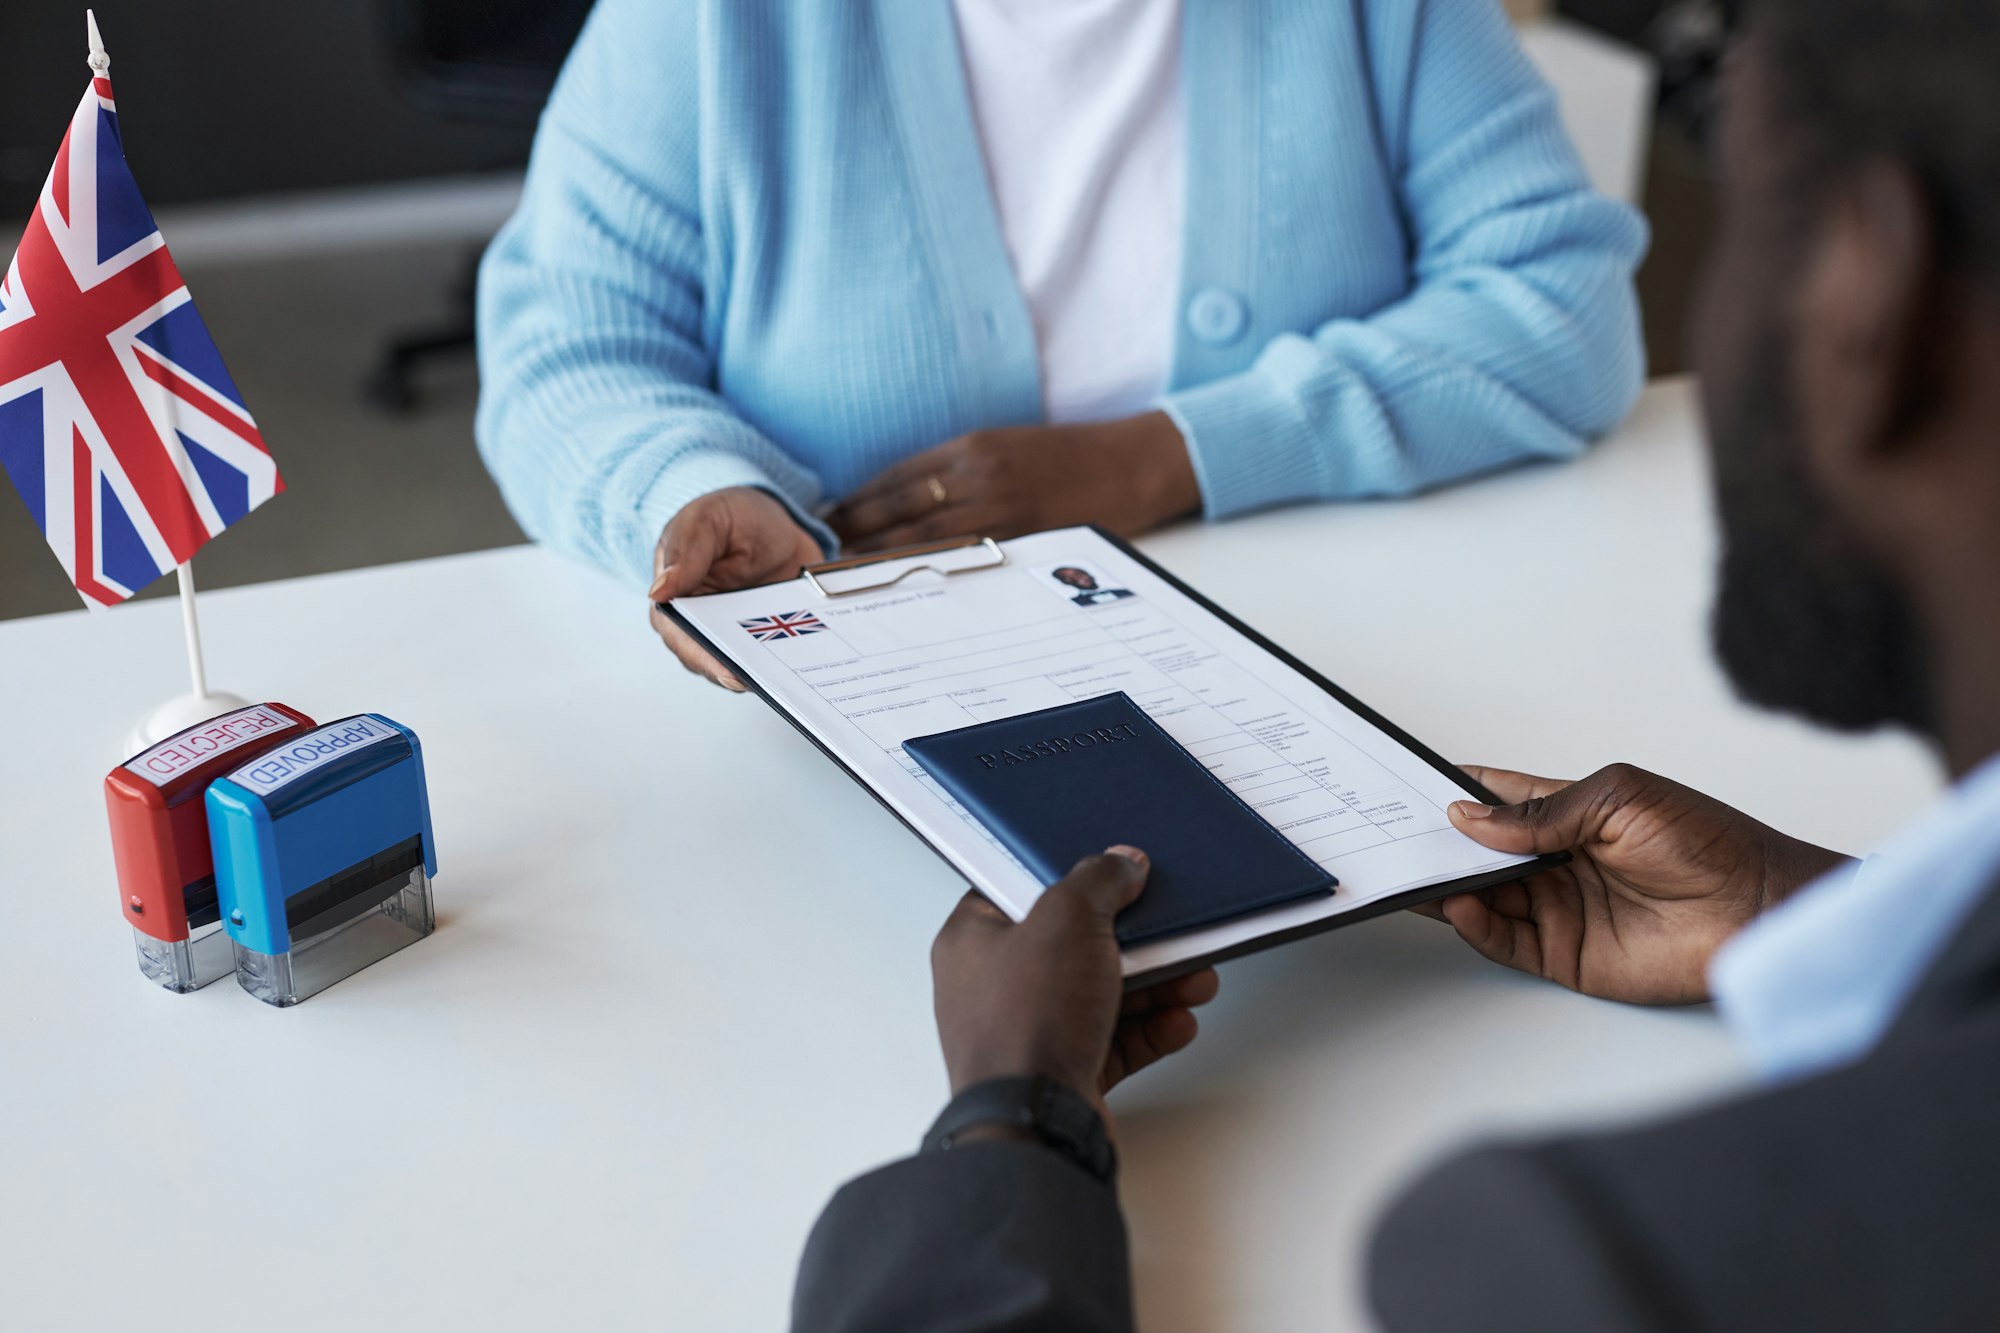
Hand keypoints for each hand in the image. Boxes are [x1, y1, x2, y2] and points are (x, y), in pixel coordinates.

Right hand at [647, 487, 822, 689]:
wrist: (771, 520)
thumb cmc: (727, 517)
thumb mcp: (706, 522)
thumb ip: (686, 554)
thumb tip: (657, 594)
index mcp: (675, 603)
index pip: (684, 641)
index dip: (706, 659)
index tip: (732, 672)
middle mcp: (702, 629)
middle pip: (718, 663)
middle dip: (744, 671)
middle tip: (771, 678)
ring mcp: (739, 639)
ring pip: (752, 668)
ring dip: (772, 671)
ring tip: (795, 675)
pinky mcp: (770, 639)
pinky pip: (782, 657)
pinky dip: (796, 660)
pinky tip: (815, 658)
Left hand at [827, 412, 1199, 552]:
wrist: (1131, 465)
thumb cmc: (1065, 457)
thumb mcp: (1004, 446)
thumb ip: (956, 469)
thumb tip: (899, 503)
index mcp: (972, 447)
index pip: (895, 479)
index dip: (856, 504)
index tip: (826, 522)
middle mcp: (980, 477)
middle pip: (900, 512)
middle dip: (856, 536)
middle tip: (817, 560)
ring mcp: (1002, 511)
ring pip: (925, 542)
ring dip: (881, 562)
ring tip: (845, 583)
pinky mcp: (1024, 540)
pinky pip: (964, 562)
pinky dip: (930, 574)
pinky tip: (907, 589)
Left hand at [931, 846, 1220, 1127]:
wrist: (1037, 1124)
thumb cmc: (1025, 1026)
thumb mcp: (1068, 919)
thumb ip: (1099, 881)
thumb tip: (1120, 864)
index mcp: (974, 940)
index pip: (1022, 891)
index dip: (1071, 877)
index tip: (1113, 870)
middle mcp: (997, 987)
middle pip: (1074, 944)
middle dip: (1134, 939)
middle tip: (1170, 929)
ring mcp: (1030, 1032)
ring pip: (1102, 994)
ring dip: (1155, 985)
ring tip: (1195, 977)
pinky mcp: (1064, 1070)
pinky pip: (1115, 1040)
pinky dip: (1150, 1030)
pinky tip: (1179, 1020)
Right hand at [1429, 764, 1850, 1004]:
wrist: (1757, 910)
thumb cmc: (1708, 842)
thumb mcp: (1618, 799)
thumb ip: (1541, 813)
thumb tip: (1469, 818)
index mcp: (1568, 814)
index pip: (1496, 801)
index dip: (1454, 794)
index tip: (1410, 787)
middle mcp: (1555, 862)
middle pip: (1477, 854)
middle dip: (1437, 844)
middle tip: (1394, 835)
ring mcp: (1556, 909)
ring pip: (1480, 897)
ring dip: (1445, 885)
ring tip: (1415, 872)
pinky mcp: (1563, 954)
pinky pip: (1503, 939)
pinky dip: (1474, 925)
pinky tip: (1460, 905)